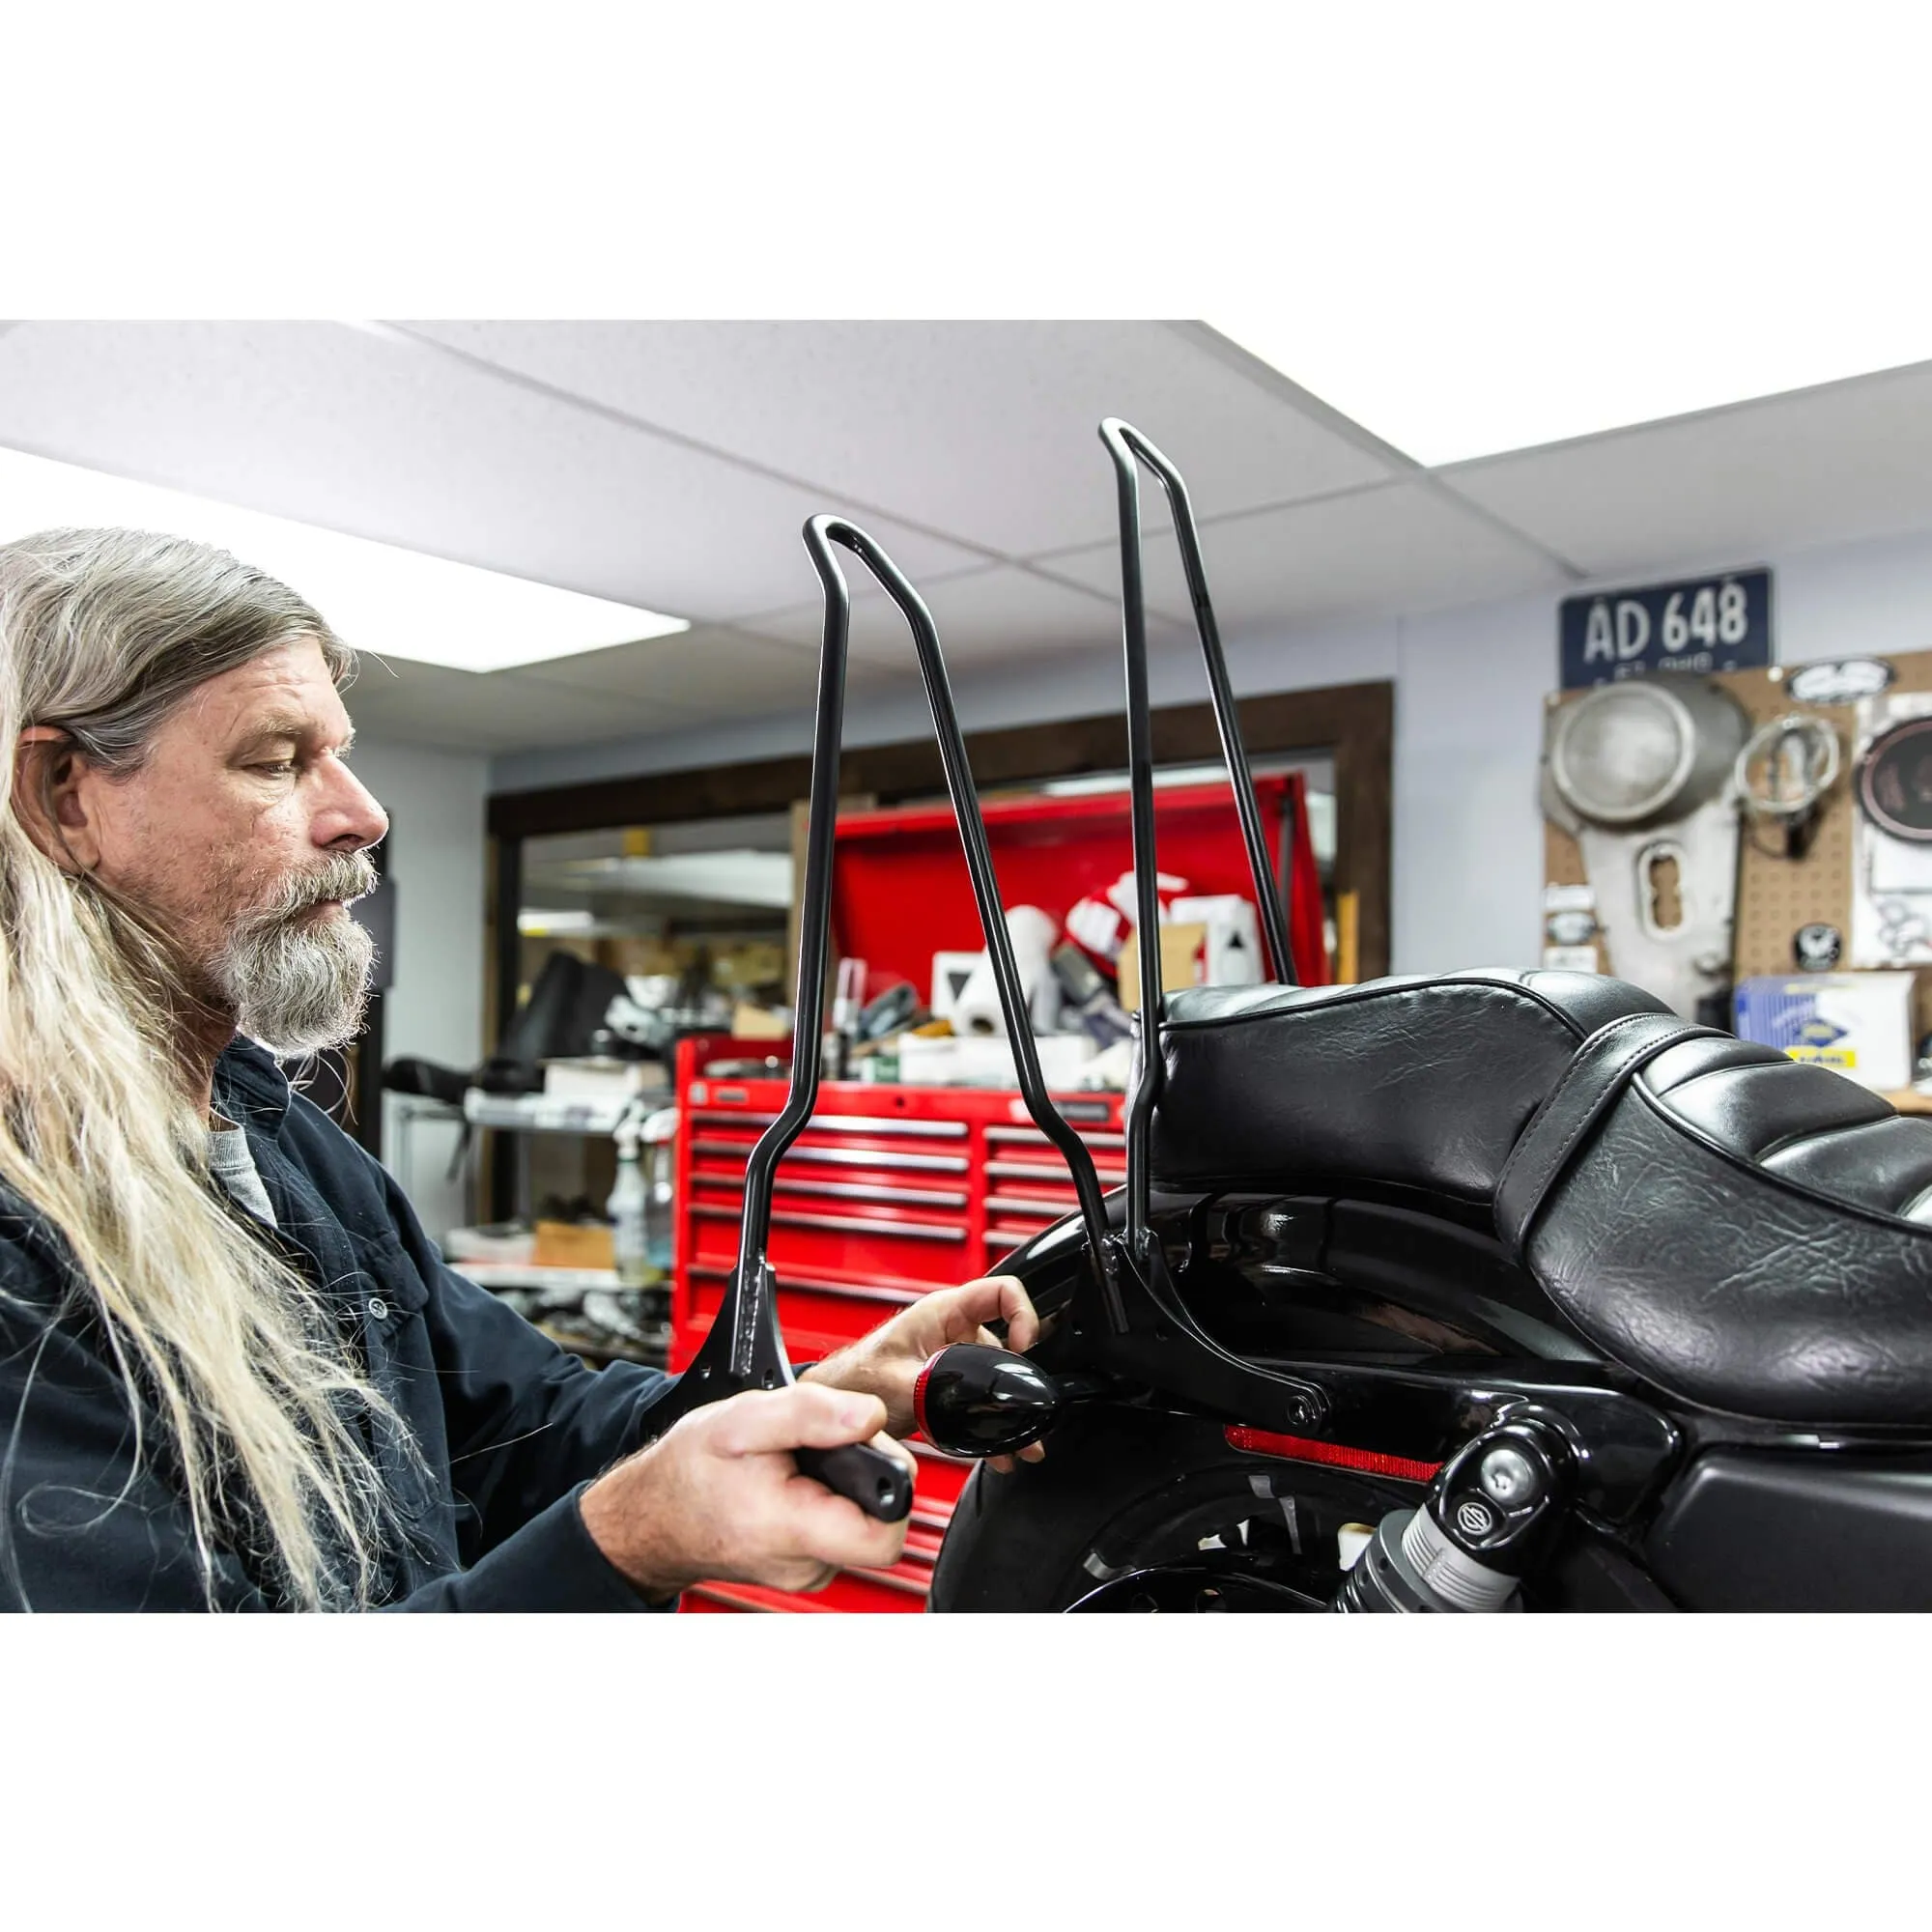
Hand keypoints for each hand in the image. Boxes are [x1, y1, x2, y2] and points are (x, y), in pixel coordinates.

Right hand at [579, 1383, 913, 1599]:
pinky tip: (792, 1482)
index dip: (892, 1485)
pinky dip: (824, 1500)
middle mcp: (805, 1565)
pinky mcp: (802, 1566)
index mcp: (792, 1531)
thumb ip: (812, 1413)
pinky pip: (837, 1530)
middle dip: (864, 1473)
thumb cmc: (688, 1471)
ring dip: (842, 1485)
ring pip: (858, 1523)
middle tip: (822, 1446)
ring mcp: (804, 1572)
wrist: (650, 1514)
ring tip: (797, 1463)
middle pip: (878, 1521)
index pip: (887, 1537)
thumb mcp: (742, 1420)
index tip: (864, 1451)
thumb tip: (870, 1416)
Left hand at [801, 1274, 1045, 1471]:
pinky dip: (994, 1424)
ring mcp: (954, 1358)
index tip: (1024, 1349)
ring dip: (1010, 1411)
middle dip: (1022, 1378)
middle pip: (1007, 1342)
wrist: (834, 1407)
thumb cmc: (854, 1380)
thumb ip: (939, 1386)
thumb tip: (974, 1398)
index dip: (1023, 1315)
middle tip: (1028, 1412)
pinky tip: (999, 1450)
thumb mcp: (902, 1382)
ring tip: (1023, 1443)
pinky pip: (983, 1399)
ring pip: (997, 1377)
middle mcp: (954, 1331)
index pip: (1002, 1292)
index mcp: (944, 1312)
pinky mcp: (950, 1385)